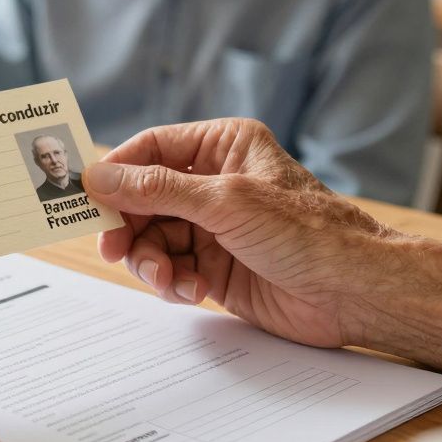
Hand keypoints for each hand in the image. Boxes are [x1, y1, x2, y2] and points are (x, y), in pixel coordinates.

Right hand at [84, 119, 441, 370]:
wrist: (355, 294)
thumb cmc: (310, 234)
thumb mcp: (225, 202)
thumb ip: (156, 189)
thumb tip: (99, 176)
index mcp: (223, 147)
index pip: (151, 148)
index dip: (117, 171)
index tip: (86, 195)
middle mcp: (215, 183)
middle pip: (143, 198)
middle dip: (128, 226)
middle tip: (112, 248)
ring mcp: (214, 227)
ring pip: (152, 237)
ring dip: (151, 260)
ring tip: (167, 278)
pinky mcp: (215, 267)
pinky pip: (171, 269)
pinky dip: (172, 282)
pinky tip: (191, 291)